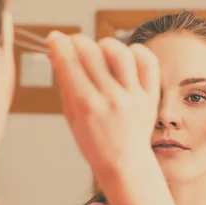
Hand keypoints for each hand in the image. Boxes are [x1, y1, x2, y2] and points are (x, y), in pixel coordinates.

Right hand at [46, 32, 159, 179]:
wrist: (124, 164)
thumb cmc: (95, 144)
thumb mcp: (72, 118)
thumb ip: (65, 85)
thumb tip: (56, 55)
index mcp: (87, 107)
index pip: (69, 63)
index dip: (58, 45)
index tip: (54, 39)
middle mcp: (111, 100)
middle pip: (91, 53)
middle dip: (76, 41)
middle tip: (73, 44)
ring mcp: (133, 97)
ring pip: (119, 52)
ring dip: (104, 45)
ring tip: (99, 53)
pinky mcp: (150, 96)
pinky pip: (147, 61)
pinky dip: (136, 51)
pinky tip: (125, 57)